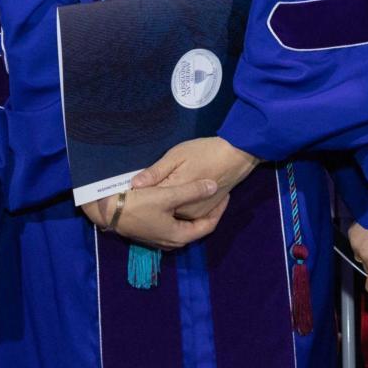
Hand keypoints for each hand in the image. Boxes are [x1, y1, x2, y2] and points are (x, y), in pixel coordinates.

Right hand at [83, 179, 229, 250]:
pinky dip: (182, 211)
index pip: (208, 225)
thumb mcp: (167, 195)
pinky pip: (174, 221)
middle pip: (197, 226)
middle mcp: (172, 241)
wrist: (107, 211)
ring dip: (194, 210)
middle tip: (215, 193)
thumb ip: (192, 191)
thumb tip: (215, 186)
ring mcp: (161, 237)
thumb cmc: (138, 204)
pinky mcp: (151, 230)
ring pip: (185, 223)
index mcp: (179, 236)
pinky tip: (181, 197)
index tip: (226, 193)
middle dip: (208, 210)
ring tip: (201, 193)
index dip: (219, 209)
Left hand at [130, 137, 259, 219]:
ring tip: (159, 191)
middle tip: (145, 189)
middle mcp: (187, 212)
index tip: (131, 189)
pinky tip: (176, 192)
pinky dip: (179, 206)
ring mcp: (198, 214)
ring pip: (175, 215)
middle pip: (162, 212)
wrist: (236, 156)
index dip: (140, 197)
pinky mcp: (206, 212)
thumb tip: (134, 185)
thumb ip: (156, 173)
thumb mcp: (175, 156)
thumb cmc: (204, 152)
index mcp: (176, 198)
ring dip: (166, 206)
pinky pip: (187, 214)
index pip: (150, 202)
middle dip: (153, 203)